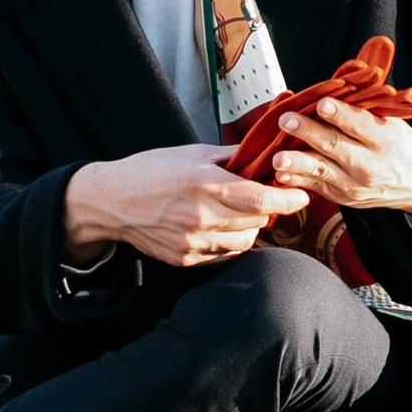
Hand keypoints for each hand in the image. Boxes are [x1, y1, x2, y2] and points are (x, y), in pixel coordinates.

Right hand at [63, 142, 310, 268]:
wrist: (111, 200)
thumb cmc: (150, 170)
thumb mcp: (191, 153)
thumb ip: (230, 157)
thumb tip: (265, 154)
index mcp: (203, 184)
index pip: (261, 199)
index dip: (288, 200)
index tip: (300, 195)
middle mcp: (200, 216)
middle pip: (257, 221)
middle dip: (269, 209)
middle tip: (268, 197)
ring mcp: (192, 242)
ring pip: (245, 241)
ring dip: (251, 226)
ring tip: (239, 211)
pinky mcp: (185, 259)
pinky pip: (224, 253)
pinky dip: (231, 240)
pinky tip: (221, 225)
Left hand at [267, 96, 411, 215]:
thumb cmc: (398, 143)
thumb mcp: (391, 120)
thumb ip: (362, 107)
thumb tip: (331, 86)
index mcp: (384, 140)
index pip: (359, 124)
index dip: (340, 114)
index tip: (322, 104)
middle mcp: (369, 164)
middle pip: (335, 146)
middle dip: (308, 133)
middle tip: (286, 120)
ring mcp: (354, 184)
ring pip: (322, 172)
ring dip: (297, 163)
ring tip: (278, 158)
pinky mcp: (342, 197)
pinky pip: (316, 188)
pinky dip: (297, 181)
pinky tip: (280, 175)